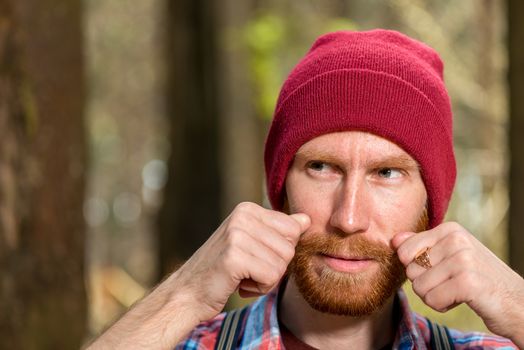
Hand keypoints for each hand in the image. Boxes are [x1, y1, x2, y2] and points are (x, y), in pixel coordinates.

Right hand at [88, 202, 309, 349]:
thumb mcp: (252, 244)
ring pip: (282, 264)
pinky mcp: (234, 256)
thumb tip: (306, 219)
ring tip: (241, 276)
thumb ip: (279, 231)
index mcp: (248, 208)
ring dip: (266, 280)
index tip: (253, 257)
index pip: (294, 230)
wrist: (187, 293)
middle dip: (274, 268)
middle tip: (246, 270)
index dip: (279, 252)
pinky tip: (238, 284)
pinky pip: (271, 276)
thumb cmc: (223, 270)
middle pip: (290, 248)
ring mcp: (237, 234)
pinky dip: (259, 288)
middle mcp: (243, 215)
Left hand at [392, 222, 523, 344]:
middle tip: (453, 283)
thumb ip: (421, 245)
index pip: (404, 251)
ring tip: (458, 291)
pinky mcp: (468, 282)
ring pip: (419, 287)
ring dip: (435, 296)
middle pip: (410, 270)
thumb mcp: (450, 255)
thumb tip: (394, 239)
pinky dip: (443, 305)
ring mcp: (463, 258)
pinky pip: (432, 299)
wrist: (518, 302)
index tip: (442, 269)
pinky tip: (463, 299)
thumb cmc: (479, 278)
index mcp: (450, 229)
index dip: (417, 268)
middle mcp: (456, 239)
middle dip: (426, 284)